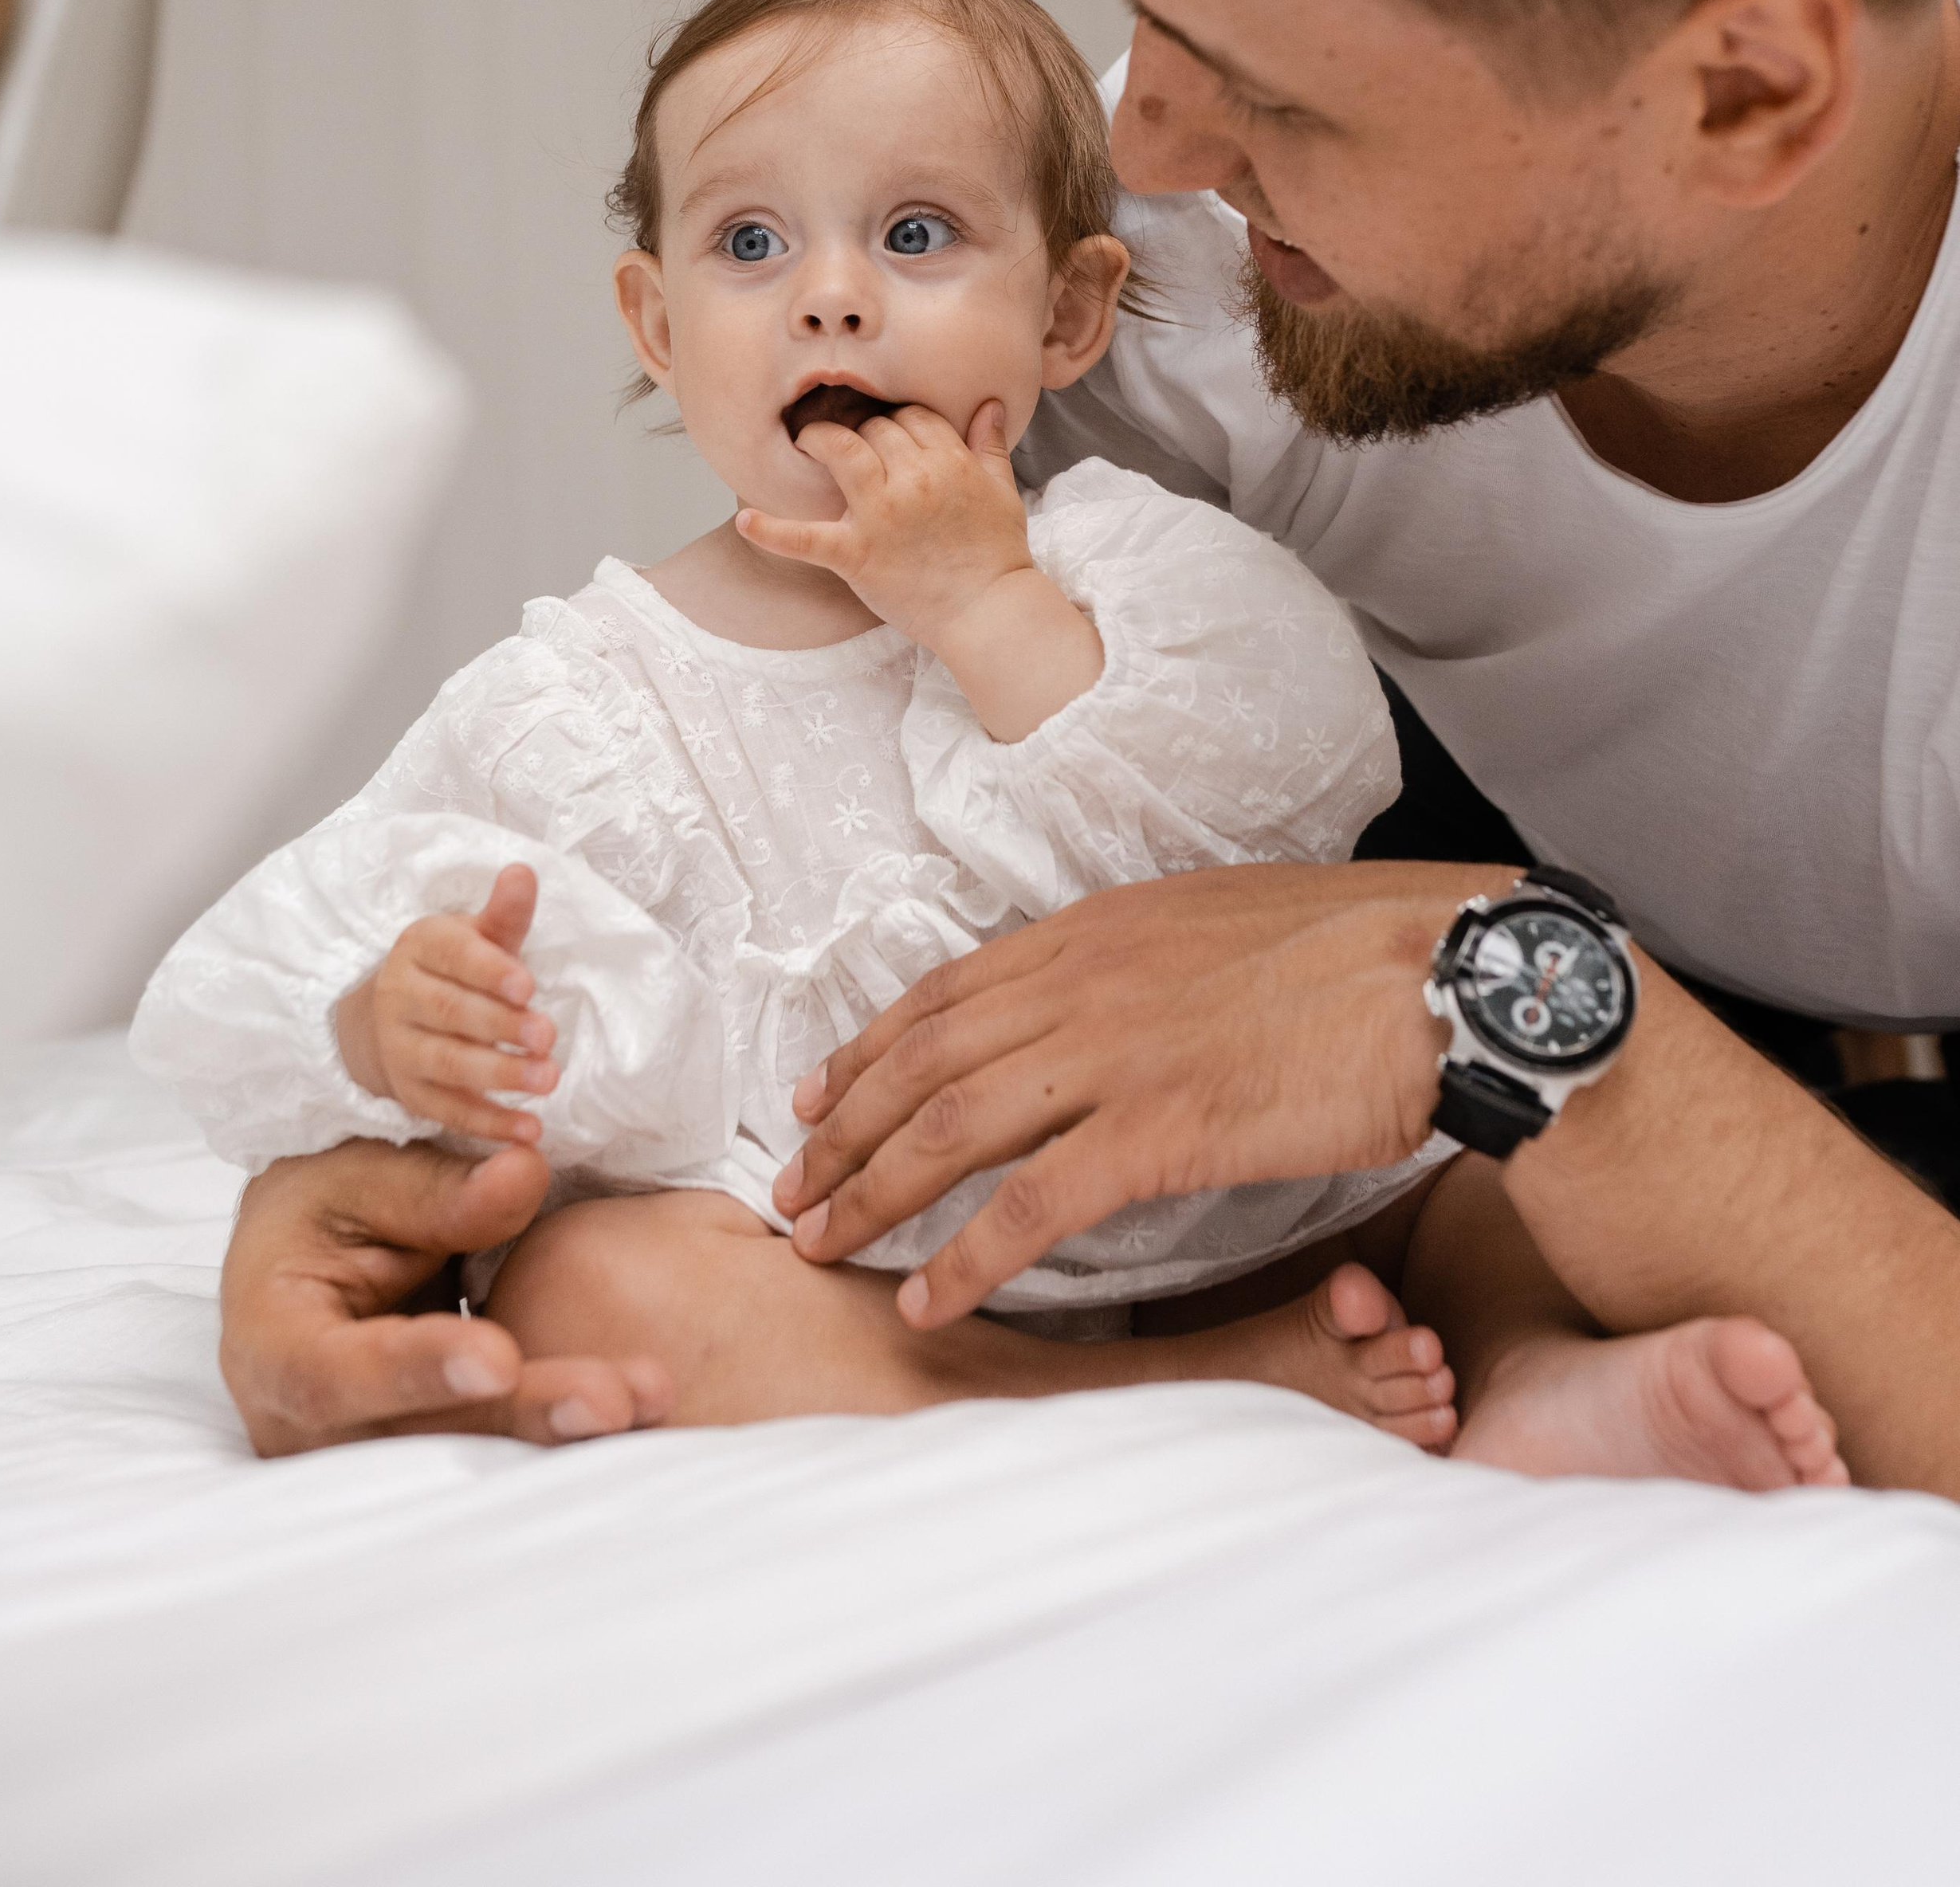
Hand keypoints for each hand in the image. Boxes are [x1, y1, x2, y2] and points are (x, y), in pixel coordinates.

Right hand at [218, 1137, 672, 1454]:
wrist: (319, 1248)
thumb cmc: (325, 1203)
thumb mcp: (360, 1174)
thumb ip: (434, 1187)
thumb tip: (524, 1175)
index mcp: (272, 1345)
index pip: (333, 1375)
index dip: (415, 1372)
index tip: (497, 1356)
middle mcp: (312, 1425)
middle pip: (419, 1439)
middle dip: (519, 1417)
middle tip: (611, 1399)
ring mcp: (370, 1454)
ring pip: (468, 1457)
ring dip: (560, 1430)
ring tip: (648, 1400)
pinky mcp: (429, 1453)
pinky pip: (496, 1451)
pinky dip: (565, 1427)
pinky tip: (643, 1409)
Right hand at [335, 862, 559, 1144]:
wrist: (383, 1021)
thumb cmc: (451, 970)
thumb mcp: (474, 936)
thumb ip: (504, 914)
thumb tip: (523, 872)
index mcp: (419, 947)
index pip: (452, 954)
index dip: (489, 970)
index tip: (528, 985)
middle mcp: (400, 995)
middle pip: (451, 1012)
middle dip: (501, 1025)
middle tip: (548, 1038)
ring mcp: (400, 1048)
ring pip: (448, 1062)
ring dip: (499, 1074)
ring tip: (548, 1080)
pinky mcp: (410, 1094)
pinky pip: (449, 1111)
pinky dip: (488, 1122)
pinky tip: (529, 1130)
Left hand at [737, 402, 1103, 739]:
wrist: (988, 610)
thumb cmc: (997, 553)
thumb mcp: (1002, 490)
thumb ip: (991, 444)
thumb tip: (990, 405)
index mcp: (950, 461)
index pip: (912, 416)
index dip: (896, 418)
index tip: (885, 431)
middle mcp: (914, 479)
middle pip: (876, 429)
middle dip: (862, 430)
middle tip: (848, 444)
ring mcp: (882, 515)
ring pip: (842, 452)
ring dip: (818, 439)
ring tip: (803, 442)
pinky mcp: (856, 554)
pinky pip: (805, 538)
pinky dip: (771, 531)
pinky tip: (744, 521)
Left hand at [770, 859, 1478, 1324]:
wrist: (1439, 974)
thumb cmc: (1356, 953)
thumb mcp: (1220, 925)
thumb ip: (1144, 962)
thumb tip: (1114, 1003)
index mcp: (1097, 929)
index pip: (948, 992)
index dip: (871, 1047)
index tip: (818, 1091)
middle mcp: (1083, 980)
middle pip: (926, 1060)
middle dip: (842, 1129)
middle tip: (788, 1189)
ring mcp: (1114, 1053)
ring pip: (951, 1128)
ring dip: (872, 1192)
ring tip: (819, 1247)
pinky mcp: (1158, 1128)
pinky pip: (1031, 1206)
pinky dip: (967, 1258)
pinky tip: (927, 1301)